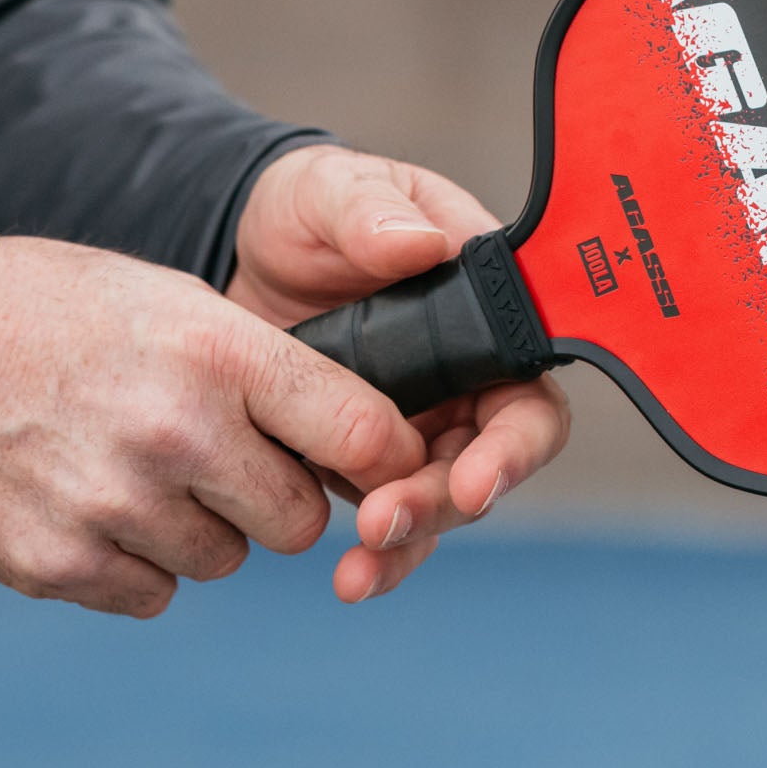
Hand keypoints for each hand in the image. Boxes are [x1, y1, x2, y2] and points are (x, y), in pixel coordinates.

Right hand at [0, 236, 426, 617]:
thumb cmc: (66, 315)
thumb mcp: (180, 305)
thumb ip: (271, 375)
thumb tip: (372, 449)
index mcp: (220, 354)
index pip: (362, 436)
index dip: (383, 460)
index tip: (377, 466)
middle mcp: (176, 433)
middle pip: (300, 523)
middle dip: (276, 499)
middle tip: (225, 460)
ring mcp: (115, 506)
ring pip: (223, 561)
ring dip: (200, 529)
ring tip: (139, 467)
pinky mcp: (59, 563)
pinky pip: (153, 593)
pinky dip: (135, 563)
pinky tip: (94, 502)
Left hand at [229, 146, 571, 599]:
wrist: (237, 250)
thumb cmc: (308, 207)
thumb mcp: (333, 190)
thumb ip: (372, 212)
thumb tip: (421, 245)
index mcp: (486, 314)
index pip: (529, 392)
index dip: (515, 446)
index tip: (475, 480)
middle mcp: (470, 377)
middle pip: (490, 463)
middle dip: (445, 503)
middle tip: (388, 522)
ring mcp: (423, 423)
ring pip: (442, 501)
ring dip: (411, 539)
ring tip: (358, 569)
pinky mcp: (369, 458)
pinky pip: (392, 514)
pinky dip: (376, 555)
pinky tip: (347, 577)